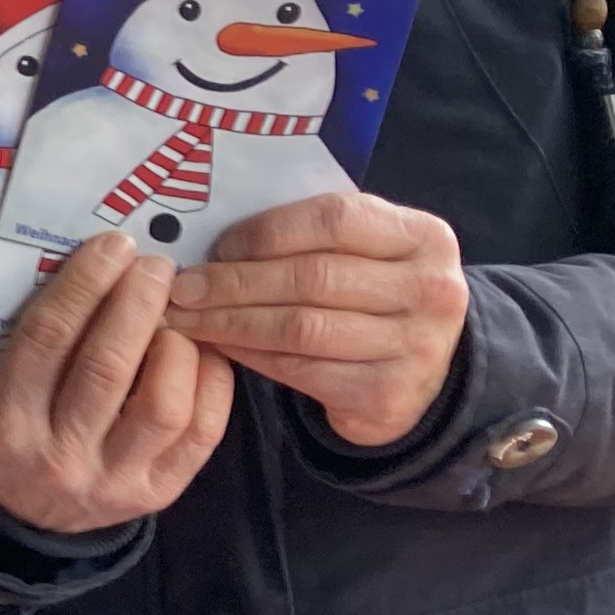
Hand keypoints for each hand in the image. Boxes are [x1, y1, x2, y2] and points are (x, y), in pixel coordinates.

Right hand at [0, 231, 234, 534]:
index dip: (85, 283)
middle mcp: (60, 456)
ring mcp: (114, 481)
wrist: (29, 516)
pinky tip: (203, 350)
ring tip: (178, 316)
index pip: (48, 338)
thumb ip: (41, 341)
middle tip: (156, 268)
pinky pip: (202, 429)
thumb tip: (104, 271)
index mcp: (7, 423)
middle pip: (108, 366)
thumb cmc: (16, 431)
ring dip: (179, 343)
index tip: (113, 246)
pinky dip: (211, 378)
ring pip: (164, 402)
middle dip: (138, 303)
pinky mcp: (159, 493)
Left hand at [166, 190, 469, 449]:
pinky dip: (249, 356)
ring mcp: (415, 346)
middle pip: (313, 277)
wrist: (424, 368)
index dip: (267, 232)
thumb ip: (312, 235)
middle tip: (182, 287)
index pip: (334, 219)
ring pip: (301, 328)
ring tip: (186, 317)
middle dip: (235, 282)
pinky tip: (218, 346)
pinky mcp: (387, 394)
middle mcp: (431, 290)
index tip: (217, 245)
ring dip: (231, 322)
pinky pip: (300, 370)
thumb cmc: (374, 294)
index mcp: (424, 237)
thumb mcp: (364, 251)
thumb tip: (216, 238)